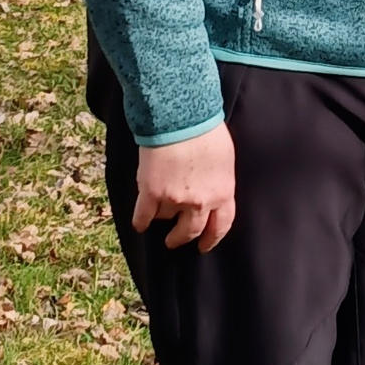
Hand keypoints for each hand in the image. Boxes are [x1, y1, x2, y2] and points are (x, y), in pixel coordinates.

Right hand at [133, 122, 235, 252]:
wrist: (180, 118)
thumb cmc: (206, 130)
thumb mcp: (224, 159)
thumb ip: (218, 180)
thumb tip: (210, 188)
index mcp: (223, 193)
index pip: (221, 226)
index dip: (211, 239)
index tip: (203, 246)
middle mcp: (201, 202)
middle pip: (191, 230)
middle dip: (181, 238)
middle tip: (175, 241)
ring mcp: (175, 200)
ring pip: (166, 217)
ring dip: (162, 215)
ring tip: (157, 214)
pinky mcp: (152, 193)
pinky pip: (144, 215)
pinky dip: (140, 222)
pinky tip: (139, 224)